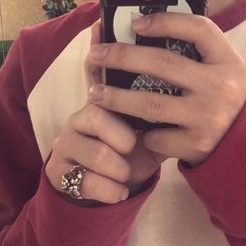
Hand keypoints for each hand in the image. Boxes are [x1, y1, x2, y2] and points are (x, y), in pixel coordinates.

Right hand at [45, 22, 163, 203]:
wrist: (105, 189)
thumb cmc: (133, 150)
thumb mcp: (148, 126)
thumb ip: (160, 99)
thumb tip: (187, 68)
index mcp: (101, 98)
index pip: (96, 72)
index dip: (101, 63)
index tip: (109, 52)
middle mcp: (79, 115)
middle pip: (97, 113)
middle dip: (122, 136)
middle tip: (135, 145)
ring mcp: (65, 141)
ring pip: (95, 153)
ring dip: (118, 167)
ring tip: (127, 172)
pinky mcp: (58, 170)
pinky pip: (87, 182)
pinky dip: (110, 191)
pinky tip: (120, 193)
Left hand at [89, 12, 245, 165]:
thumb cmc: (224, 95)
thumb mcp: (221, 67)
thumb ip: (196, 50)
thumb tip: (143, 28)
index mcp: (227, 60)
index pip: (198, 29)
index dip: (165, 22)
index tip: (136, 24)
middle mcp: (219, 86)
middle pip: (163, 63)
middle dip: (122, 56)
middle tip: (96, 54)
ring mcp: (207, 116)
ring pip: (150, 103)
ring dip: (116, 97)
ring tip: (95, 93)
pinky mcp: (196, 144)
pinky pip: (156, 136)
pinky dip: (141, 132)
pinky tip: (131, 128)